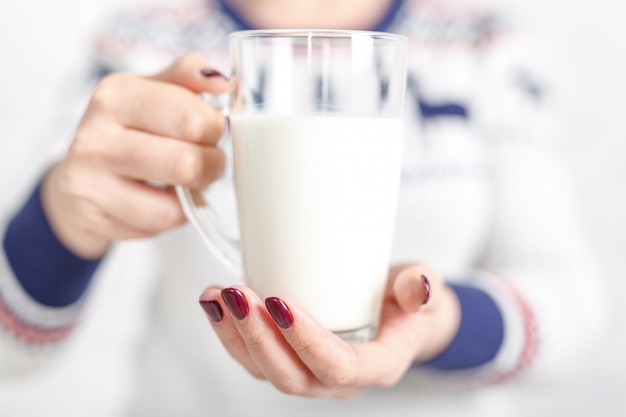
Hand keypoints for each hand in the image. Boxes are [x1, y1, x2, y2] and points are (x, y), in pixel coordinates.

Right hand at [41, 54, 228, 257]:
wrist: (82, 172)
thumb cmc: (129, 128)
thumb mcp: (153, 89)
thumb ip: (188, 76)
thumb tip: (222, 82)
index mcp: (116, 96)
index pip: (190, 118)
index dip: (215, 129)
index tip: (211, 130)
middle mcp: (95, 138)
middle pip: (185, 165)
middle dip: (211, 166)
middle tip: (207, 160)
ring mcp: (88, 182)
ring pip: (172, 207)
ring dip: (192, 196)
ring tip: (185, 181)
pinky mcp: (93, 218)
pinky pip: (157, 226)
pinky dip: (172, 216)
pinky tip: (161, 199)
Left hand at [199, 263, 460, 398]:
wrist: (396, 316)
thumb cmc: (409, 304)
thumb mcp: (425, 289)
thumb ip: (421, 287)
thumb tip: (415, 287)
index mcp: (378, 366)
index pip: (340, 368)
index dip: (306, 341)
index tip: (281, 302)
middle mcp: (339, 380)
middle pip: (293, 376)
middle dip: (260, 338)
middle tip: (238, 295)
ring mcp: (310, 373)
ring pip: (265, 371)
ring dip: (236, 335)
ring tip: (218, 296)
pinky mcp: (289, 359)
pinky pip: (253, 358)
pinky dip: (228, 331)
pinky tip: (214, 300)